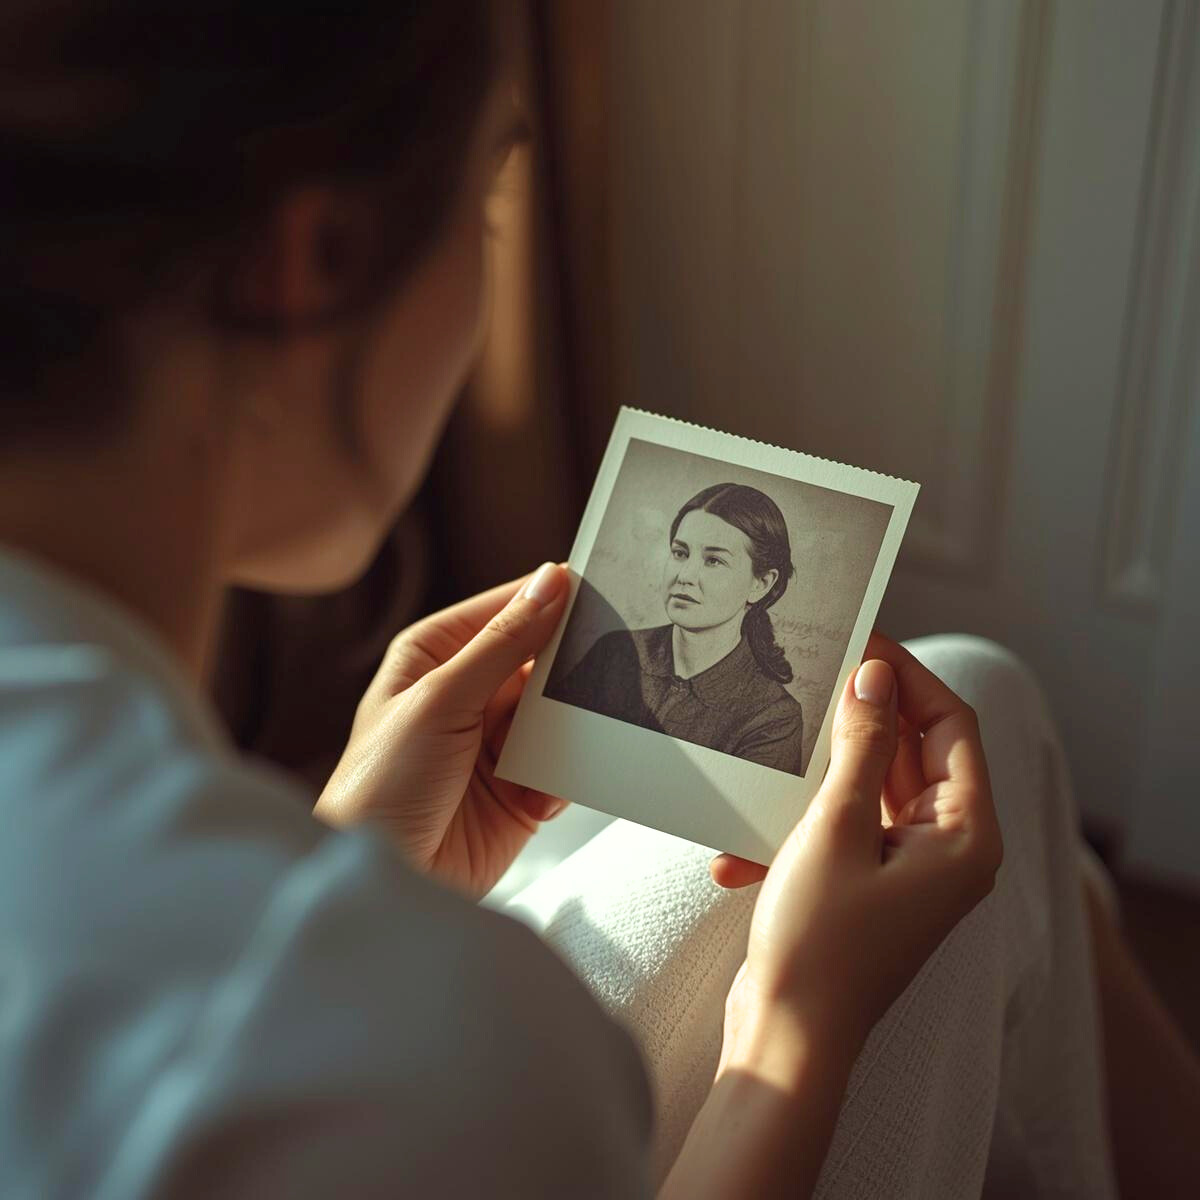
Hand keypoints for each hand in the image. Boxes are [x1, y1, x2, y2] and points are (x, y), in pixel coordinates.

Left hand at [314, 563, 570, 899]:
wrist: (385, 883)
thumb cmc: (381, 786)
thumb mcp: (441, 701)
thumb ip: (502, 643)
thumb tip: (552, 582)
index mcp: (436, 654)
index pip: (506, 609)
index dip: (551, 598)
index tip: (602, 587)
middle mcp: (466, 692)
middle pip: (539, 660)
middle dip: (567, 670)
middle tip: (605, 666)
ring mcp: (494, 741)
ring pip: (557, 712)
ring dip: (566, 729)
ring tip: (565, 743)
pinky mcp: (519, 788)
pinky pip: (562, 765)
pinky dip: (559, 779)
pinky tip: (537, 798)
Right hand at [715, 632, 1003, 1062]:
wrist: (784, 1042)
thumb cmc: (819, 943)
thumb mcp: (835, 829)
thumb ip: (862, 747)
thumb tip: (876, 674)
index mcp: (964, 836)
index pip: (951, 725)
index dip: (908, 675)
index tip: (859, 639)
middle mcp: (947, 851)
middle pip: (913, 752)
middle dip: (860, 716)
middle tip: (812, 673)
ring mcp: (908, 871)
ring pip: (869, 788)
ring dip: (818, 774)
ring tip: (771, 750)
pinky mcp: (867, 886)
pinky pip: (840, 829)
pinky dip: (795, 828)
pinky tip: (737, 851)